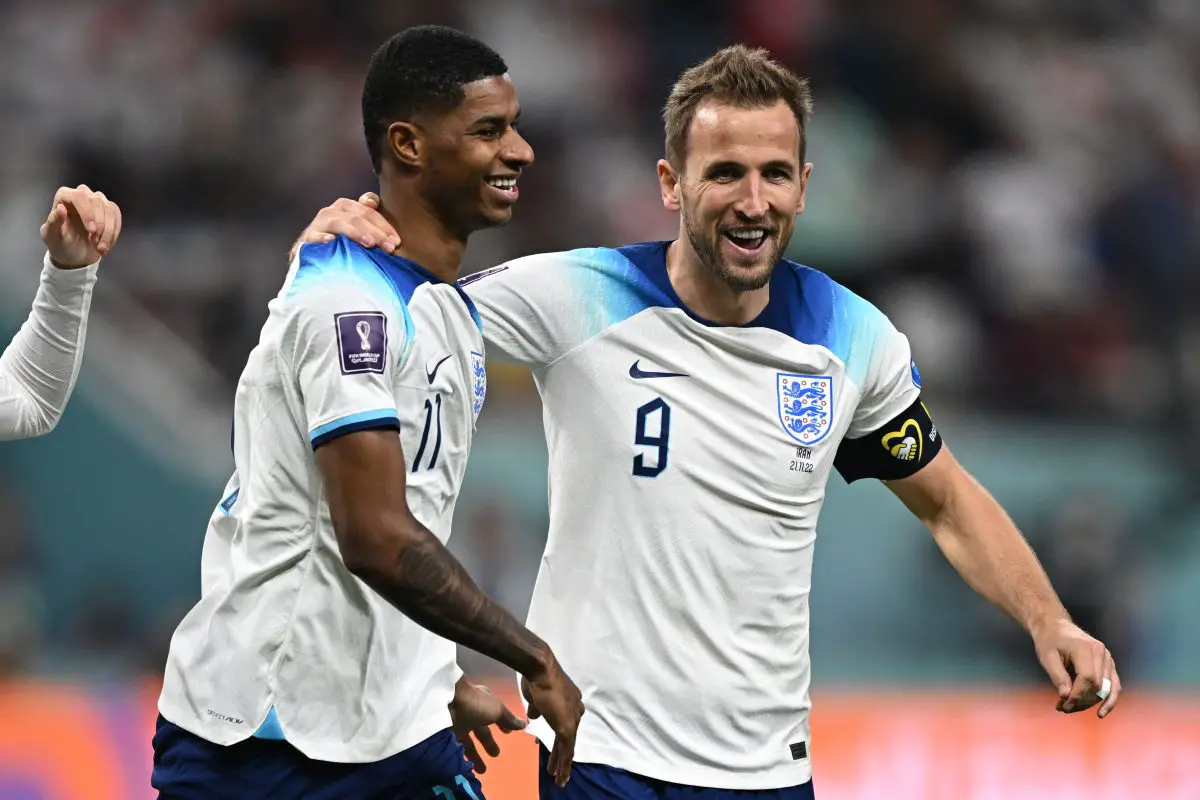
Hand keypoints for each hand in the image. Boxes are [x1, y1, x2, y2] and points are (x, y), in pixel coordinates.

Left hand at [40, 185, 121, 268]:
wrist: (73, 256)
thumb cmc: (60, 244)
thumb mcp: (51, 236)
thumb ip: (53, 222)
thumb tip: (60, 207)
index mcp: (65, 197)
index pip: (79, 196)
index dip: (87, 212)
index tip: (91, 231)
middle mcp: (81, 195)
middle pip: (96, 200)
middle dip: (99, 223)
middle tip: (94, 241)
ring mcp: (97, 202)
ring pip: (109, 208)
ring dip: (108, 230)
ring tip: (100, 247)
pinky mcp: (108, 211)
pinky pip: (116, 216)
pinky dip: (114, 232)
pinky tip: (107, 244)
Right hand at [292, 193, 399, 258]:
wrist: (312, 255)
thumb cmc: (340, 242)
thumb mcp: (356, 229)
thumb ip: (368, 216)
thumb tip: (374, 201)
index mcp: (347, 207)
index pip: (369, 211)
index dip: (384, 225)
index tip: (396, 242)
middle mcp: (333, 211)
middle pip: (358, 217)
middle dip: (376, 232)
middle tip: (390, 248)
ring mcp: (319, 224)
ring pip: (339, 223)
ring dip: (355, 232)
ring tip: (369, 244)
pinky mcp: (307, 238)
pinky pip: (314, 236)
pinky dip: (322, 238)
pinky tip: (332, 242)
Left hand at [449, 680, 525, 773]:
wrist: (447, 701)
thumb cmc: (476, 703)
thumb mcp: (497, 710)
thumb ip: (508, 719)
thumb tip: (524, 724)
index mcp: (484, 703)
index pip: (495, 715)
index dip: (501, 725)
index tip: (507, 734)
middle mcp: (471, 712)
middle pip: (481, 731)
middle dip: (488, 743)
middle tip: (496, 755)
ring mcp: (458, 722)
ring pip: (468, 742)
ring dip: (475, 756)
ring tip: (482, 770)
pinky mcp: (447, 732)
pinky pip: (456, 746)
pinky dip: (462, 756)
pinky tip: (467, 766)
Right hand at [522, 654, 583, 787]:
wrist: (541, 670)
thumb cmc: (536, 678)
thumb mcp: (535, 696)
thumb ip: (537, 708)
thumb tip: (534, 716)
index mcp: (570, 700)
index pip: (563, 722)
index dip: (557, 737)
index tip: (546, 746)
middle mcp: (575, 709)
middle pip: (568, 737)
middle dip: (562, 754)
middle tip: (559, 770)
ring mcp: (572, 718)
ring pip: (568, 747)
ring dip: (563, 764)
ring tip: (561, 779)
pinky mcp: (568, 727)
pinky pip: (567, 750)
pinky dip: (564, 764)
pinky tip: (560, 776)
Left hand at [1032, 617, 1121, 718]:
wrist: (1056, 627)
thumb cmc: (1049, 641)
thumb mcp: (1047, 657)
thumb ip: (1057, 677)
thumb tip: (1066, 697)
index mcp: (1086, 648)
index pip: (1087, 678)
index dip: (1077, 695)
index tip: (1064, 705)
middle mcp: (1101, 653)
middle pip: (1097, 686)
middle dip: (1082, 701)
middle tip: (1064, 708)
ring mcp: (1108, 658)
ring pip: (1107, 688)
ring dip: (1091, 703)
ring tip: (1073, 708)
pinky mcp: (1109, 664)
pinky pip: (1114, 685)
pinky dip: (1109, 699)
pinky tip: (1101, 712)